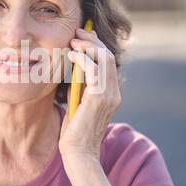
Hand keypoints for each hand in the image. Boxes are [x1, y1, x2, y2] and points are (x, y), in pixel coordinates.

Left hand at [58, 28, 121, 158]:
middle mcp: (114, 92)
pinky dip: (82, 58)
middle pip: (108, 56)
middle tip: (77, 33)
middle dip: (92, 41)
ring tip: (73, 41)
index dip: (96, 46)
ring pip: (104, 59)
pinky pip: (94, 69)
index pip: (108, 62)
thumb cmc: (75, 132)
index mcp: (111, 93)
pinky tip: (71, 55)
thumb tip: (74, 67)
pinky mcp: (99, 98)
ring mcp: (109, 95)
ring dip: (87, 46)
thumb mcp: (79, 103)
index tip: (81, 37)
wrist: (78, 153)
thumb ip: (81, 86)